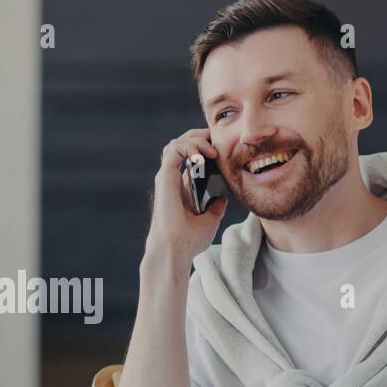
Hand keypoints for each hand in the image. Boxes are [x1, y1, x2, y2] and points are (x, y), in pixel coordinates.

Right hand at [146, 129, 227, 266]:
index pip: (188, 157)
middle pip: (180, 145)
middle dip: (199, 137)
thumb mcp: (209, 221)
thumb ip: (215, 208)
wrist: (176, 250)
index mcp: (180, 187)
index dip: (203, 147)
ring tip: (212, 146)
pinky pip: (175, 149)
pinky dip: (191, 145)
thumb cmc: (188, 241)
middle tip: (217, 140)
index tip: (221, 150)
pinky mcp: (165, 176)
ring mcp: (167, 177)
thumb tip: (222, 199)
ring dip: (195, 139)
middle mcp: (171, 179)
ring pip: (176, 143)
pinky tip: (206, 153)